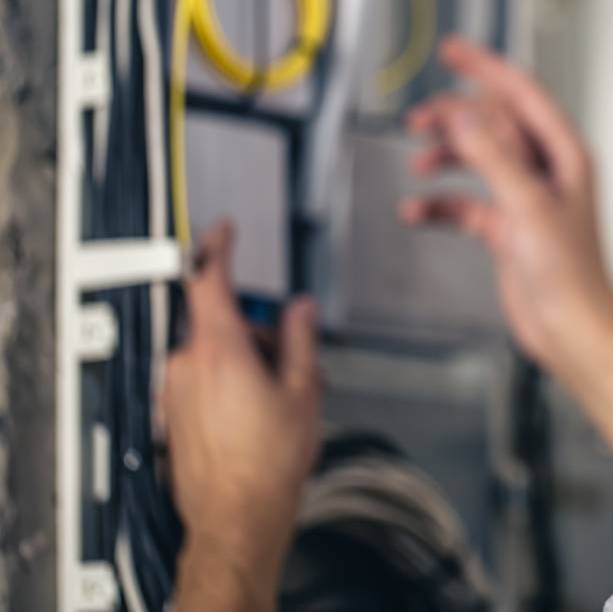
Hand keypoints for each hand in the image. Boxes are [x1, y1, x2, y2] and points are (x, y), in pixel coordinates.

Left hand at [164, 222, 320, 608]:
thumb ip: (300, 338)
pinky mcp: (175, 413)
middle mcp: (189, 364)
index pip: (209, 281)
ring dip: (245, 362)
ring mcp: (177, 390)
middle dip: (258, 333)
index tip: (224, 231)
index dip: (217, 248)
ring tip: (279, 400)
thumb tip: (299, 309)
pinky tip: (256, 416)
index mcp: (220, 349)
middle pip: (222, 322)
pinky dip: (229, 385)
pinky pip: (203, 381)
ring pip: (213, 354)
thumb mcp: (304, 389)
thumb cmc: (268, 460)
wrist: (238, 515)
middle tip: (292, 364)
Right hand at [400, 38, 612, 376]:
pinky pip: (466, 203)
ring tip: (419, 163)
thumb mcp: (528, 205)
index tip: (453, 51)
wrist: (572, 328)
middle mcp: (546, 170)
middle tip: (419, 118)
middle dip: (455, 118)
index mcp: (563, 154)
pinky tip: (418, 210)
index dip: (486, 68)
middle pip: (493, 124)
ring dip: (446, 158)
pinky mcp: (507, 227)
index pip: (521, 94)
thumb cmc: (571, 275)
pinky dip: (441, 203)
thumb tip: (465, 116)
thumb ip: (494, 156)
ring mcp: (525, 198)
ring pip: (477, 159)